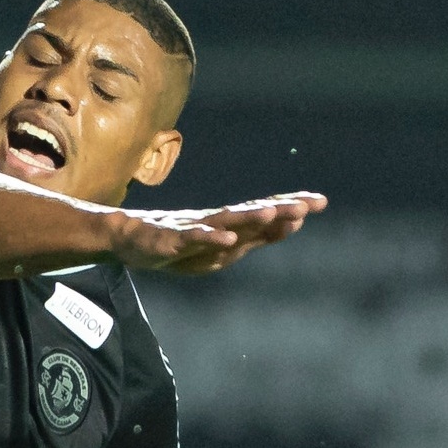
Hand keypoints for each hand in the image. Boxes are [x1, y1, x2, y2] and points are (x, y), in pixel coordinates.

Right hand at [105, 192, 325, 276]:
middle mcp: (215, 222)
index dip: (291, 207)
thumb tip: (294, 222)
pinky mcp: (170, 239)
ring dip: (248, 217)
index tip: (320, 201)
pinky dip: (209, 238)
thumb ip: (257, 235)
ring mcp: (192, 229)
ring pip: (224, 222)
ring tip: (271, 214)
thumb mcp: (224, 246)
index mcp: (230, 226)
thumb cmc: (178, 242)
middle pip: (250, 214)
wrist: (127, 238)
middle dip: (278, 210)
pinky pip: (192, 239)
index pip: (265, 214)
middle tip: (307, 205)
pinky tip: (226, 239)